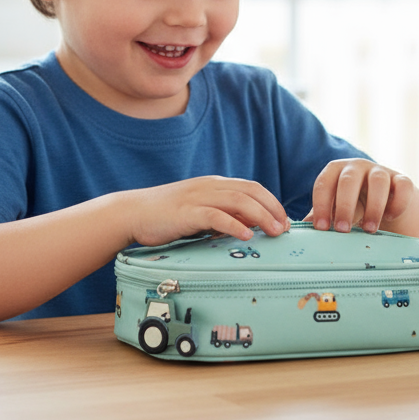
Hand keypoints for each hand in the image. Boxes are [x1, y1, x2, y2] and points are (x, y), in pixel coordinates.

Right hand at [124, 176, 290, 246]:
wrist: (133, 212)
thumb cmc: (167, 215)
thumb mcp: (200, 211)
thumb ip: (223, 214)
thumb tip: (250, 224)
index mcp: (215, 184)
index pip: (252, 187)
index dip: (272, 202)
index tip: (284, 220)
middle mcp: (210, 186)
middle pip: (251, 192)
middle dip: (272, 208)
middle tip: (285, 228)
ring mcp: (198, 197)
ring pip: (238, 201)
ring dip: (261, 216)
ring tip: (274, 232)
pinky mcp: (187, 212)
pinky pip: (216, 215)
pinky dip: (234, 224)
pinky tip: (245, 235)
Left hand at [305, 159, 418, 236]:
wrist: (386, 197)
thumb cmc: (354, 203)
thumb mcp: (335, 207)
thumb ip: (321, 215)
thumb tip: (302, 229)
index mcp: (335, 171)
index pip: (324, 183)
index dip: (321, 205)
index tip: (321, 228)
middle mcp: (357, 167)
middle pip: (349, 180)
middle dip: (345, 206)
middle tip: (342, 230)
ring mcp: (381, 171)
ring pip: (378, 180)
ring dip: (374, 206)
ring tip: (369, 230)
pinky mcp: (402, 180)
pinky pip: (403, 186)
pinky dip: (398, 202)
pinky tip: (391, 218)